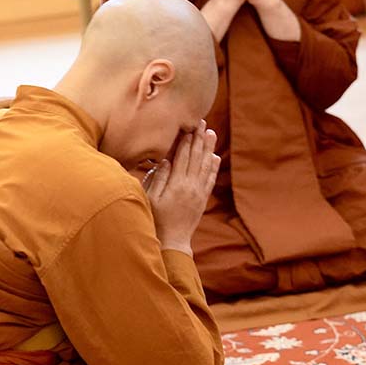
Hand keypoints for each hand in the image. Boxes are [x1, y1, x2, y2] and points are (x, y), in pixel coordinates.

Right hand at [146, 121, 219, 253]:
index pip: (182, 157)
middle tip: (202, 123)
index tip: (189, 127)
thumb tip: (165, 161)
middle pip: (196, 157)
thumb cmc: (156, 219)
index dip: (186, 141)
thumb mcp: (150, 199)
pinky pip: (210, 179)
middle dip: (199, 139)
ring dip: (208, 148)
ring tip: (211, 133)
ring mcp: (198, 193)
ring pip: (205, 166)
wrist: (172, 241)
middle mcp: (190, 186)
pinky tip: (215, 156)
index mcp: (176, 184)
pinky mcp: (202, 199)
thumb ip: (158, 179)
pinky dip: (213, 166)